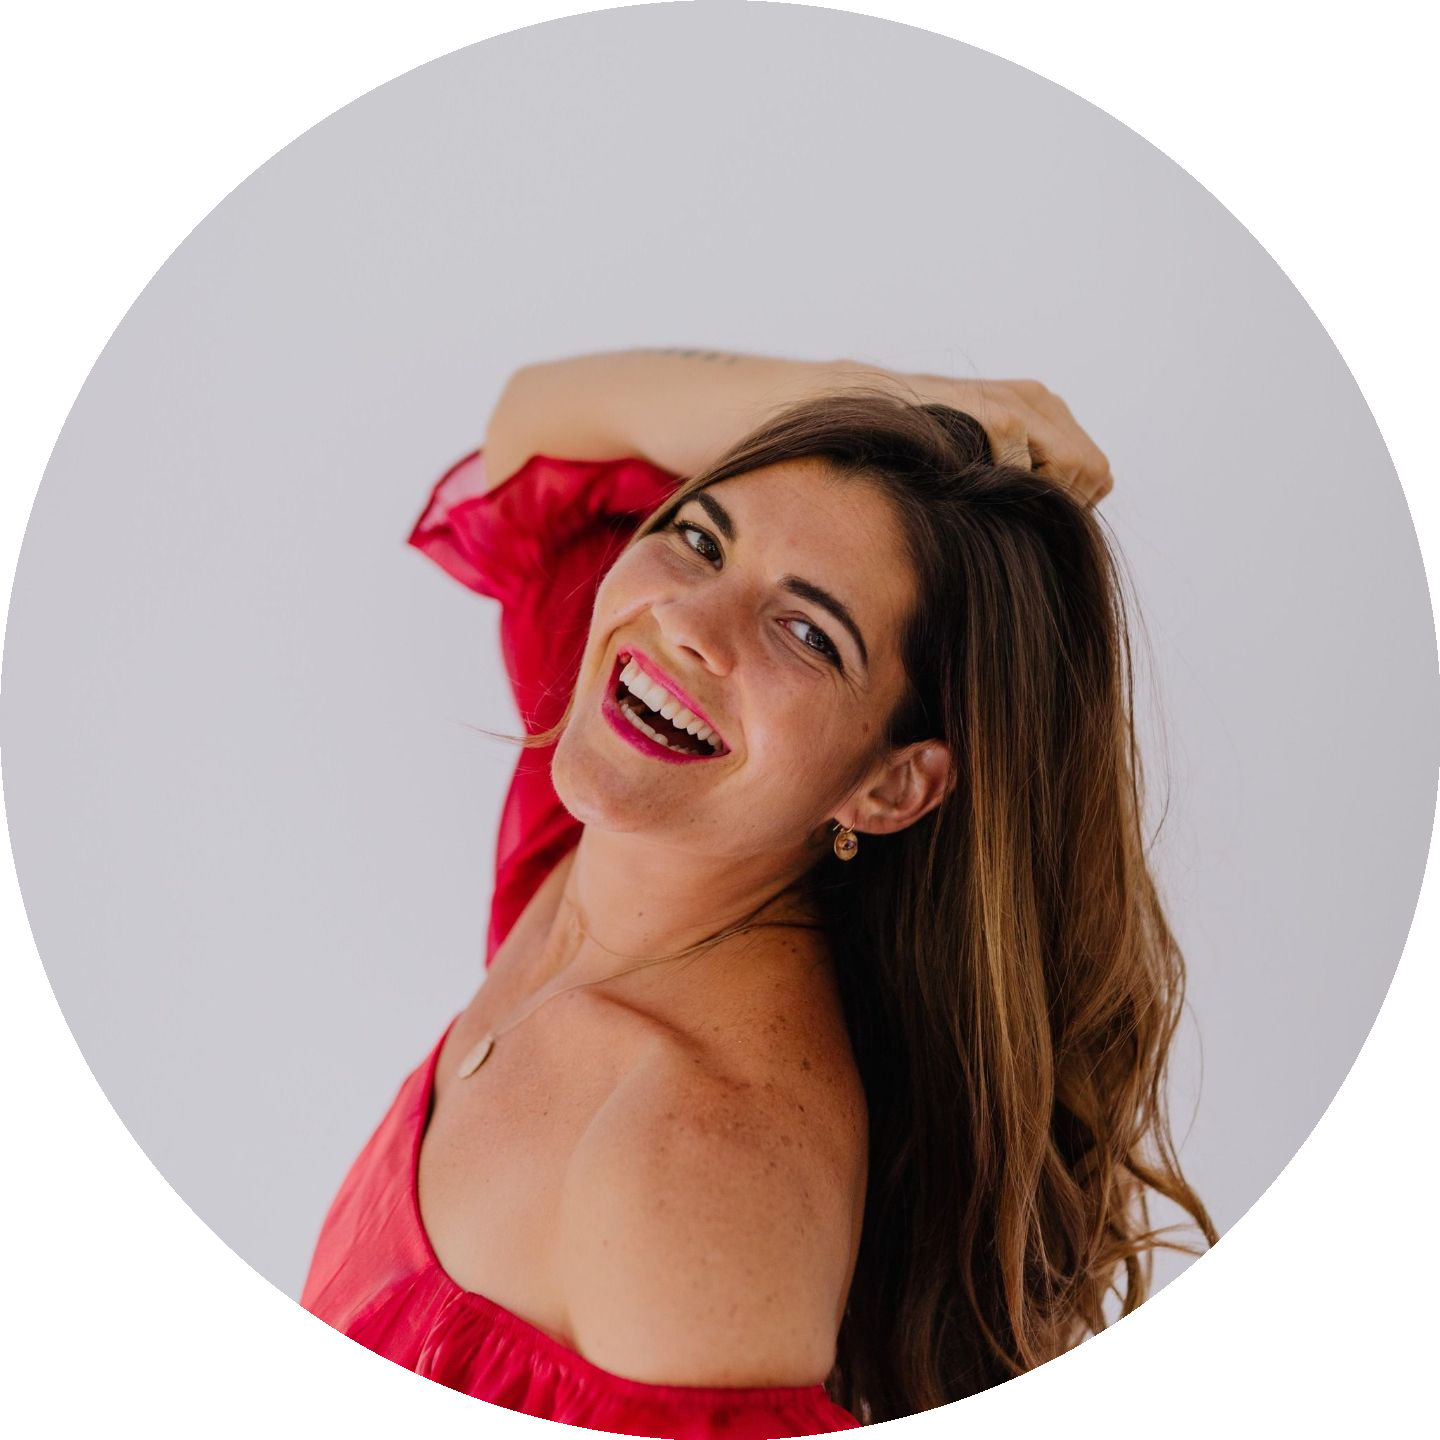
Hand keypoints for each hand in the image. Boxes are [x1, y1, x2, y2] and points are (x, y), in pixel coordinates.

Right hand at [845, 366, 1114, 504]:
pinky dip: (1005, 486)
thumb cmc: (905, 447)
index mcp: (1040, 409)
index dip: (1067, 505)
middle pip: (1093, 473)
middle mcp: (1037, 400)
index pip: (1093, 473)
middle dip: (1060, 505)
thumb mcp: (970, 459)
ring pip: (1077, 468)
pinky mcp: (993, 410)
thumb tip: (1042, 533)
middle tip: (1009, 517)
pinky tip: (968, 487)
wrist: (848, 404)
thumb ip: (1010, 480)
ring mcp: (1017, 402)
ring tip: (989, 502)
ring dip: (1037, 497)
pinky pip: (1029, 464)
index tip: (1024, 519)